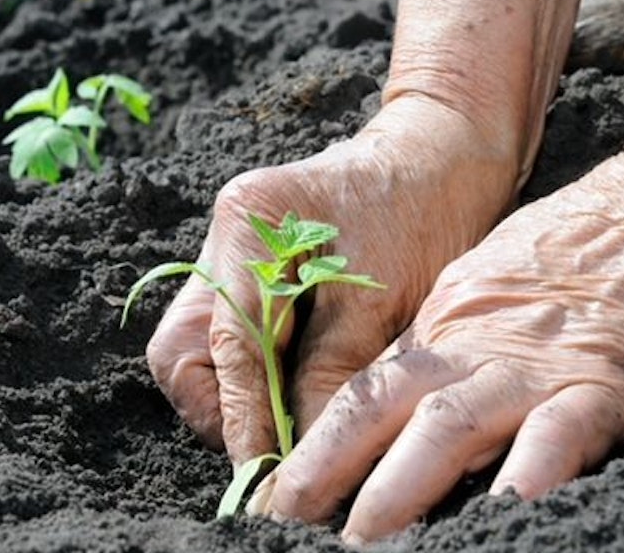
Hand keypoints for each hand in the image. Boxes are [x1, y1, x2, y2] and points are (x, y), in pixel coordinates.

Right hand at [145, 96, 520, 463]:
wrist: (443, 152)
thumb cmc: (425, 209)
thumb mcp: (383, 302)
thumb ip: (332, 377)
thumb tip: (304, 456)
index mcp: (247, 224)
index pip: (227, 344)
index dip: (243, 417)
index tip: (265, 471)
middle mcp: (221, 237)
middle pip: (180, 349)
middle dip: (218, 409)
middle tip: (270, 448)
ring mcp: (227, 252)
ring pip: (196, 348)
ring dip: (231, 395)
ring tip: (284, 425)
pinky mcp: (245, 268)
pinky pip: (225, 335)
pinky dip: (249, 373)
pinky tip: (290, 391)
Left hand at [250, 145, 623, 542]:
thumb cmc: (559, 264)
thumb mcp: (472, 301)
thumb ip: (428, 358)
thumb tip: (367, 417)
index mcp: (437, 336)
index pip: (357, 399)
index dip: (312, 450)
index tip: (273, 495)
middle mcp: (470, 354)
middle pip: (380, 413)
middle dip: (327, 471)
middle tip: (284, 521)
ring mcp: (532, 369)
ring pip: (450, 427)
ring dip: (400, 484)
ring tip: (361, 534)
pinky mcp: (603, 382)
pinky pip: (562, 431)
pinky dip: (531, 470)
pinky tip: (506, 508)